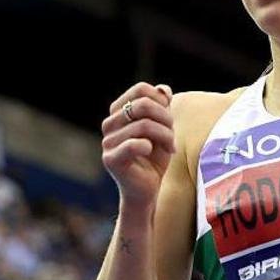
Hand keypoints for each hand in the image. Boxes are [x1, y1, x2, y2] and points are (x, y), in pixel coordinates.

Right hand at [101, 82, 175, 203]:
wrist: (147, 190)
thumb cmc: (155, 158)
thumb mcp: (163, 128)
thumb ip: (162, 107)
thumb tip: (163, 89)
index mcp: (119, 112)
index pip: (141, 89)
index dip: (161, 101)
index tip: (169, 119)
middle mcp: (109, 124)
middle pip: (143, 105)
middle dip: (165, 118)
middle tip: (172, 135)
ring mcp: (107, 142)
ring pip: (144, 125)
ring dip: (165, 136)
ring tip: (170, 147)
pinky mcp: (111, 159)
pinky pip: (134, 144)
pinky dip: (150, 146)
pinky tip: (152, 152)